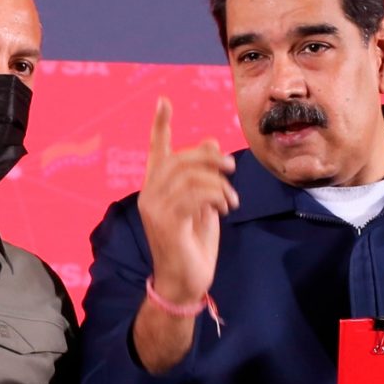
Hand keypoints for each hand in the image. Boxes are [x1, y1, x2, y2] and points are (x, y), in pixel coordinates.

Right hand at [137, 97, 238, 305]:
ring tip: (231, 200)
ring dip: (219, 184)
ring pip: (190, 177)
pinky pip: (195, 196)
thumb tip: (211, 141)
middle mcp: (150, 195)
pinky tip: (226, 208)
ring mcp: (155, 209)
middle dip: (209, 158)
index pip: (157, 150)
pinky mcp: (166, 222)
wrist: (184, 283)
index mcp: (157, 188)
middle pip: (180, 159)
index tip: (163, 100)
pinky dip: (216, 196)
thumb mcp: (204, 205)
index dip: (160, 125)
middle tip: (233, 168)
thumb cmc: (193, 245)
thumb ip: (205, 176)